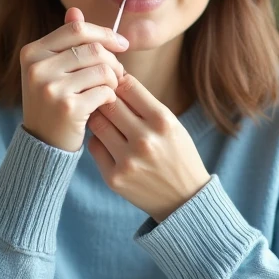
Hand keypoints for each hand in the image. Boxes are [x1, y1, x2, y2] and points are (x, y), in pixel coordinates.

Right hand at [21, 7, 129, 151]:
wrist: (43, 144)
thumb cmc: (52, 103)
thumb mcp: (51, 70)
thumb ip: (64, 41)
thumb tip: (76, 11)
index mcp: (32, 53)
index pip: (77, 30)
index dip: (105, 34)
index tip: (122, 44)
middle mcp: (37, 68)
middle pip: (93, 50)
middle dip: (113, 62)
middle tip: (117, 75)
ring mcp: (50, 87)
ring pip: (102, 70)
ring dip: (113, 80)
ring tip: (109, 90)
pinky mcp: (67, 107)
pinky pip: (104, 91)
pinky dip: (110, 97)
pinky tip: (103, 104)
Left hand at [86, 73, 210, 221]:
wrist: (184, 199)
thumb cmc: (178, 155)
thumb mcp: (172, 125)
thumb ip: (145, 105)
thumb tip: (115, 79)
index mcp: (163, 121)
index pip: (128, 86)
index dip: (119, 82)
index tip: (117, 84)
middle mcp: (145, 140)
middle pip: (109, 103)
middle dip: (105, 98)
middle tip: (104, 100)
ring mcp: (128, 160)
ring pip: (97, 123)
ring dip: (98, 117)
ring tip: (105, 119)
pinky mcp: (114, 178)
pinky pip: (94, 146)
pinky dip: (99, 140)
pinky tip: (108, 142)